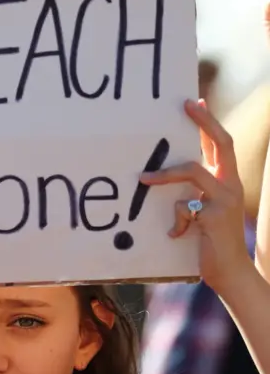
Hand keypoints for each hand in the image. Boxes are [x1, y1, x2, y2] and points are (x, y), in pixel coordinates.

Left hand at [140, 99, 248, 297]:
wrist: (231, 273)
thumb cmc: (211, 239)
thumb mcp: (205, 208)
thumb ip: (193, 188)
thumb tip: (168, 167)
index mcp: (227, 181)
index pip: (221, 143)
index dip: (209, 121)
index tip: (194, 100)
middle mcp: (230, 186)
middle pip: (221, 144)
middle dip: (204, 121)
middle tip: (186, 105)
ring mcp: (224, 201)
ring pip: (192, 171)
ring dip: (165, 174)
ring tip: (144, 179)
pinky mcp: (213, 218)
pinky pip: (185, 208)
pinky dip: (176, 221)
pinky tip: (173, 235)